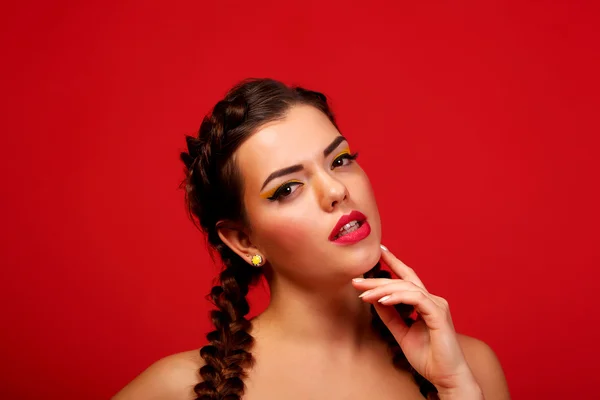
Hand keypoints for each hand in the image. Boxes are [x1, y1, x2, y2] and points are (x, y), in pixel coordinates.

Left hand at [352, 244, 479, 393]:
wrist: (446, 377)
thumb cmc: (428, 357)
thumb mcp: (401, 333)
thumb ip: (390, 316)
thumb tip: (374, 300)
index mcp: (425, 303)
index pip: (408, 277)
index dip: (394, 262)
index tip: (379, 251)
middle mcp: (432, 300)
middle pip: (402, 281)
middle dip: (378, 279)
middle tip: (356, 280)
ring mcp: (437, 305)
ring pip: (407, 288)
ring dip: (383, 289)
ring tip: (364, 294)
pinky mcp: (438, 315)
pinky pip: (416, 299)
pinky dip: (397, 297)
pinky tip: (382, 300)